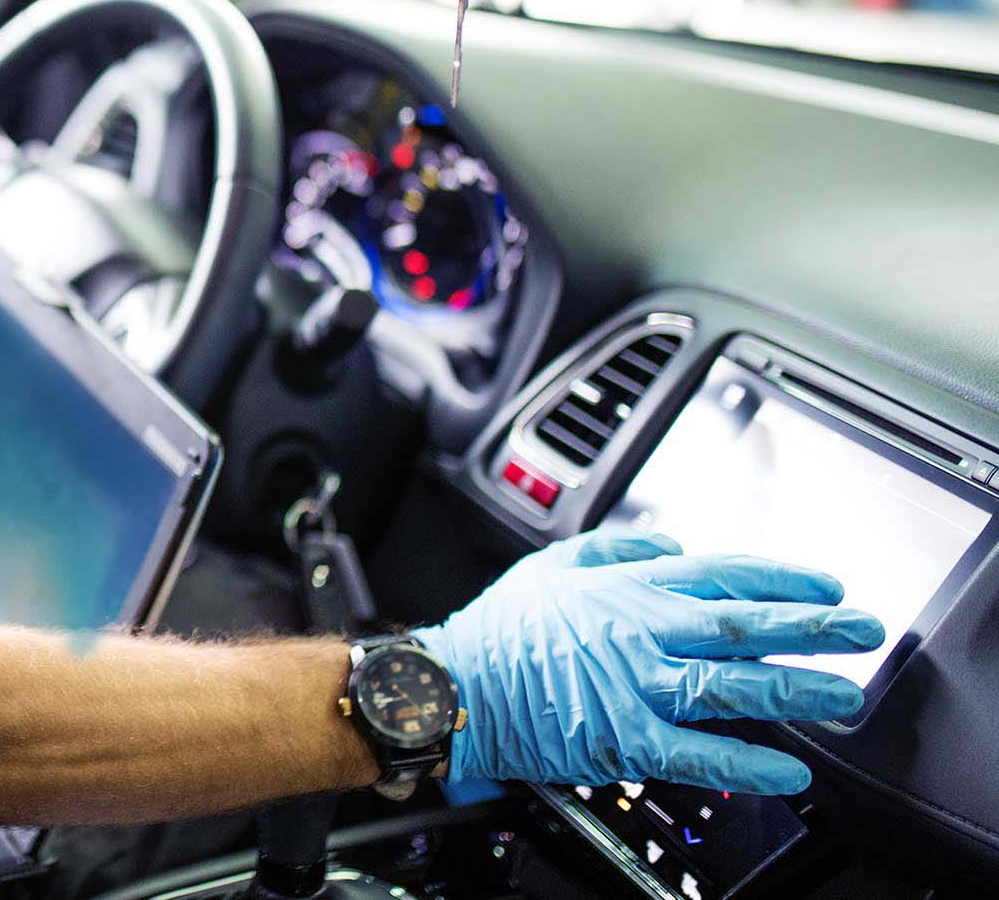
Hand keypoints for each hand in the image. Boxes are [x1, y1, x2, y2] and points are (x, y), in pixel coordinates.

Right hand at [414, 530, 882, 794]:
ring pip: (730, 684)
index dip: (781, 578)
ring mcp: (634, 685)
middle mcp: (639, 631)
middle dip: (811, 627)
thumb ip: (614, 550)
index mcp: (626, 589)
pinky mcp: (622, 737)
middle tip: (862, 630)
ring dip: (794, 690)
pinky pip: (696, 752)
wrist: (455, 686)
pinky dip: (745, 762)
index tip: (826, 586)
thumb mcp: (550, 565)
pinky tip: (786, 771)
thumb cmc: (497, 631)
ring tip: (843, 696)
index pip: (721, 574)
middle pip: (741, 625)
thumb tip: (669, 544)